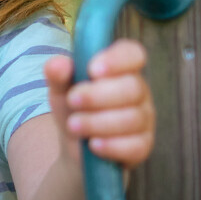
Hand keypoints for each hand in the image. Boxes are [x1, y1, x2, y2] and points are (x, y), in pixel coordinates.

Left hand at [44, 39, 155, 169]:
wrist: (75, 145)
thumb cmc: (73, 107)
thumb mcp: (60, 89)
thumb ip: (58, 74)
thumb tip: (57, 64)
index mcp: (121, 69)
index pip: (132, 54)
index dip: (117, 59)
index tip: (92, 69)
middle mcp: (138, 91)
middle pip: (132, 88)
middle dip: (98, 95)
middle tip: (71, 100)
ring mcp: (144, 119)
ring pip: (132, 118)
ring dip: (98, 122)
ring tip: (73, 125)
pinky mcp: (142, 146)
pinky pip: (135, 145)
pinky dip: (111, 145)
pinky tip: (93, 145)